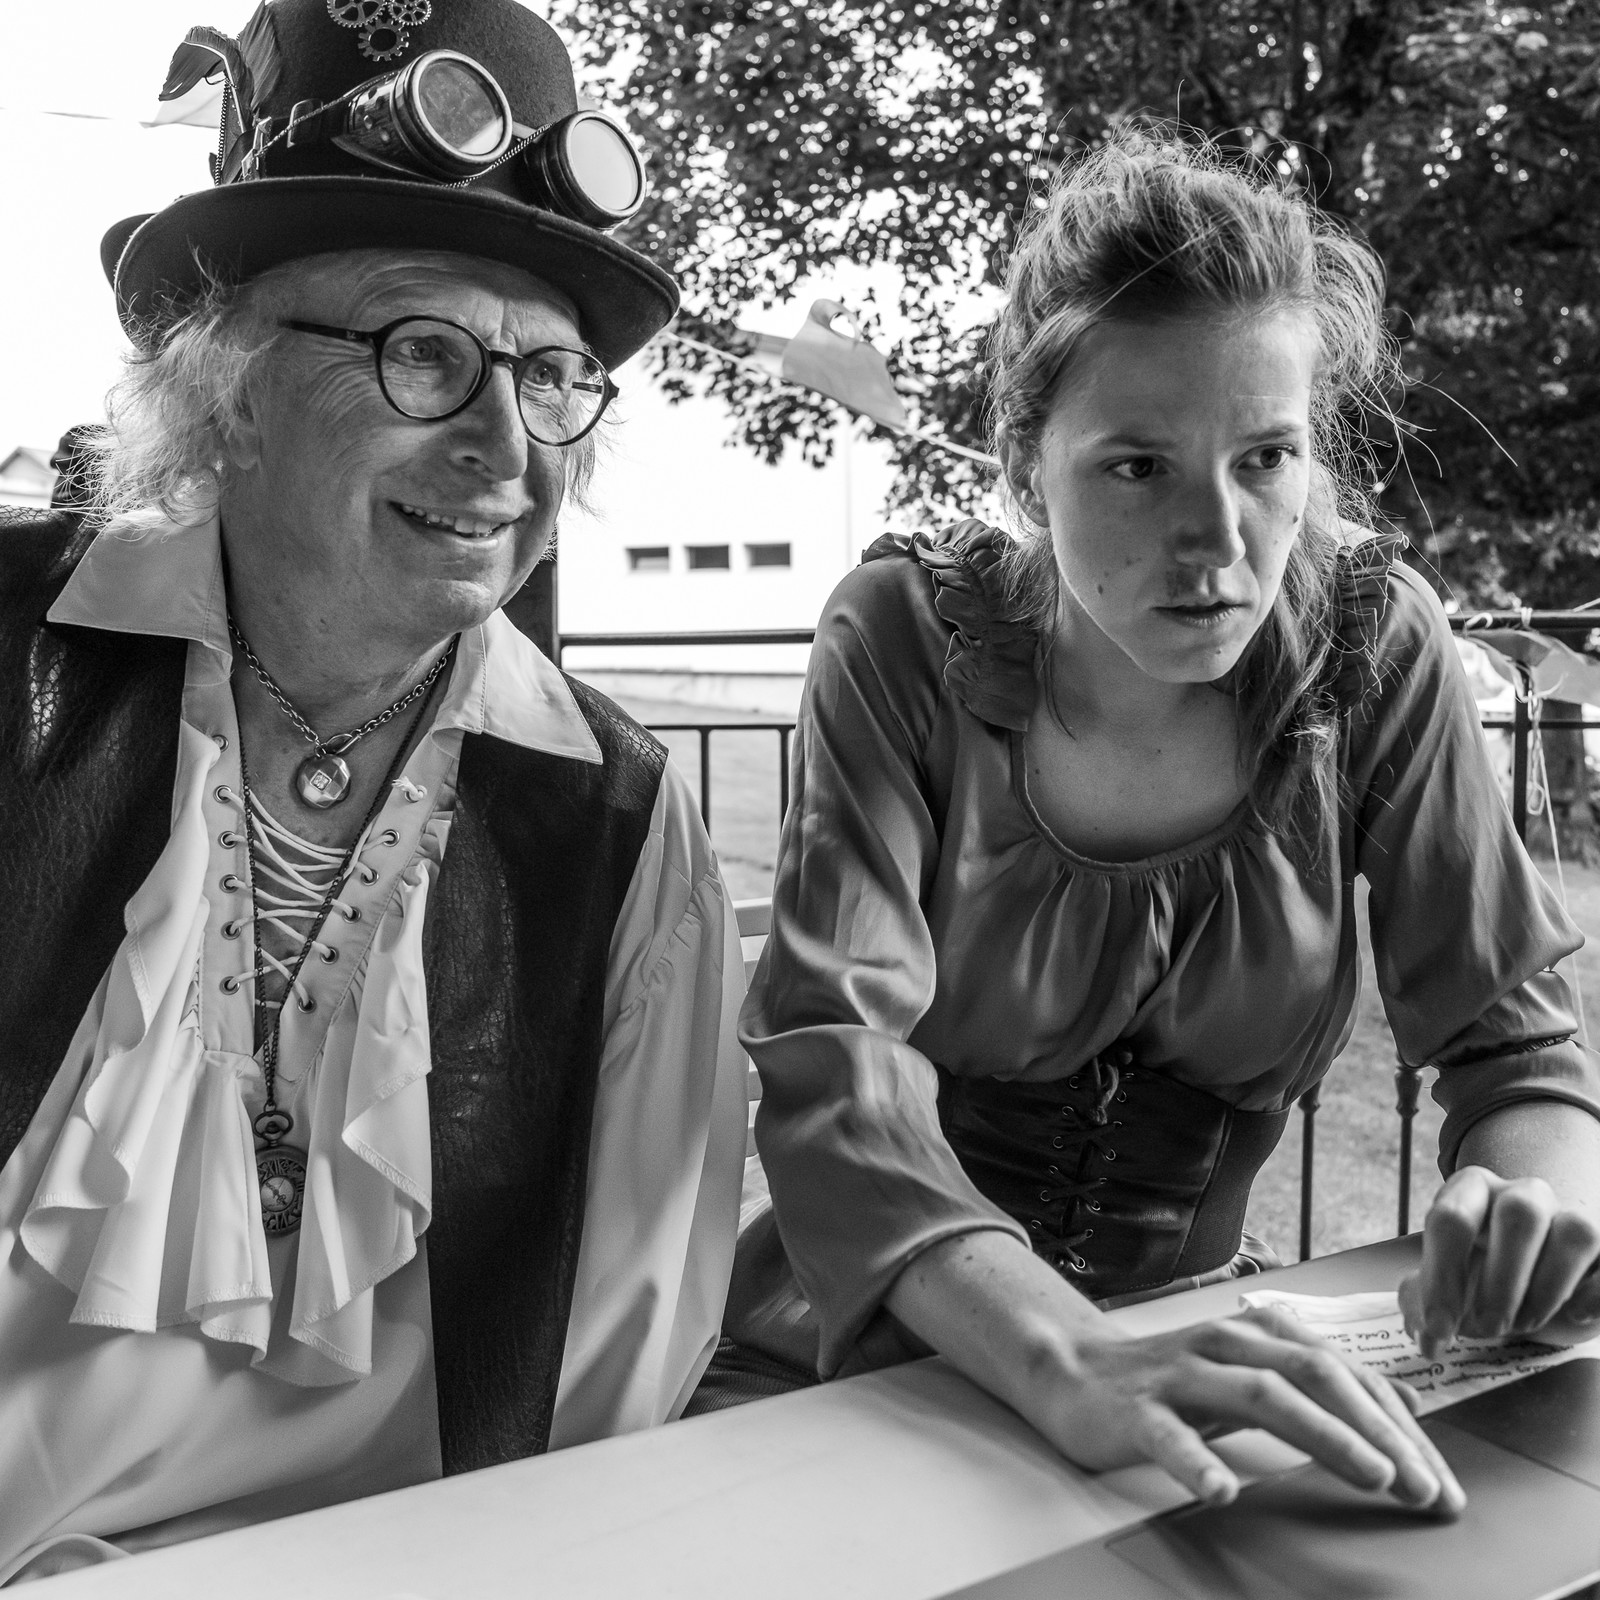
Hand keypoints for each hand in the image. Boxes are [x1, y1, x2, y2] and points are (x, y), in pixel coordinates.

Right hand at [1035, 1304, 1463, 1513]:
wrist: (1070, 1369)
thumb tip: (1404, 1405)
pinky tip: (1221, 1490)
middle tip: (1425, 1488)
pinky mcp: (1134, 1408)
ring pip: (1262, 1395)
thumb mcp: (1249, 1375)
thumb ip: (1317, 1385)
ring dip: (1325, 1435)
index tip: (1442, 1482)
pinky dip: (1197, 1462)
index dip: (1400, 1426)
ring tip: (1370, 1475)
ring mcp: (1180, 1373)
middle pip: (1316, 1377)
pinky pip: (1168, 1436)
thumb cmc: (1169, 1380)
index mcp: (1258, 1337)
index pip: (1345, 1375)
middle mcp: (1226, 1344)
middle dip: (1379, 1432)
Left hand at [1400, 1165, 1599, 1354]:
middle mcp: (1523, 1193)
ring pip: (1573, 1232)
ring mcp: (1571, 1213)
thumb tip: (1423, 1331)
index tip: (1439, 1331)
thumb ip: (1426, 1296)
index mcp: (1472, 1190)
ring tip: (1525, 1323)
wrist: (1541, 1263)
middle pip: (1518, 1215)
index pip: (1452, 1219)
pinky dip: (1596, 1294)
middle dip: (1501, 1283)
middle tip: (1488, 1328)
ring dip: (1547, 1289)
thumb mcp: (1450, 1274)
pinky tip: (1576, 1314)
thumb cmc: (1485, 1270)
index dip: (1442, 1279)